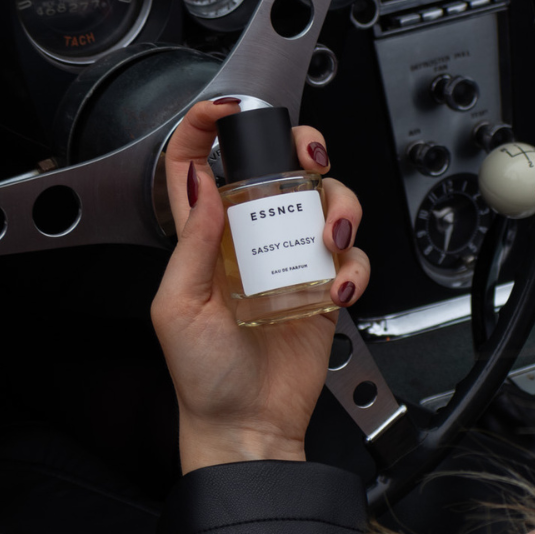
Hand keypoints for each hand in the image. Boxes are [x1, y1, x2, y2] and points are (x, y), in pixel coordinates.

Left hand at [151, 100, 370, 473]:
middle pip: (281, 168)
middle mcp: (253, 240)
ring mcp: (294, 260)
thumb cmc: (204, 374)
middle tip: (310, 160)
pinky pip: (354, 258)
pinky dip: (355, 266)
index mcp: (207, 238)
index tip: (225, 111)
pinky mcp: (327, 286)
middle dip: (302, 148)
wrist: (249, 423)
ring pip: (329, 202)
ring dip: (341, 207)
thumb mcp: (179, 306)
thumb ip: (193, 243)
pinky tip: (338, 287)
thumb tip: (199, 183)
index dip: (207, 128)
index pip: (198, 165)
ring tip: (332, 238)